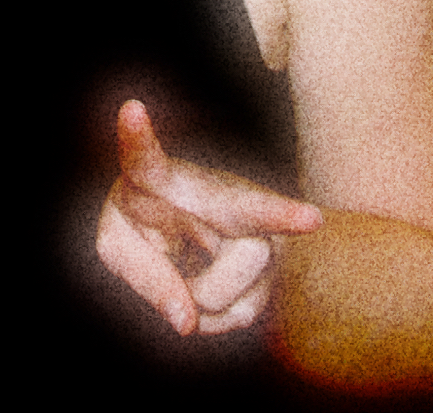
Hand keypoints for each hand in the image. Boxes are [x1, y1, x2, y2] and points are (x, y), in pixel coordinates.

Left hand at [95, 98, 324, 339]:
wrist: (183, 235)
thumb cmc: (144, 227)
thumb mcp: (119, 244)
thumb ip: (142, 274)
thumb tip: (187, 322)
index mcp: (163, 177)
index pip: (145, 159)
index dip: (136, 137)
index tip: (129, 109)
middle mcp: (218, 193)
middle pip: (250, 208)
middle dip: (283, 215)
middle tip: (313, 219)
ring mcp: (255, 229)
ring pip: (222, 288)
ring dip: (198, 298)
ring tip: (192, 270)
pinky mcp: (272, 264)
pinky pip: (236, 313)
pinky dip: (212, 317)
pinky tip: (211, 285)